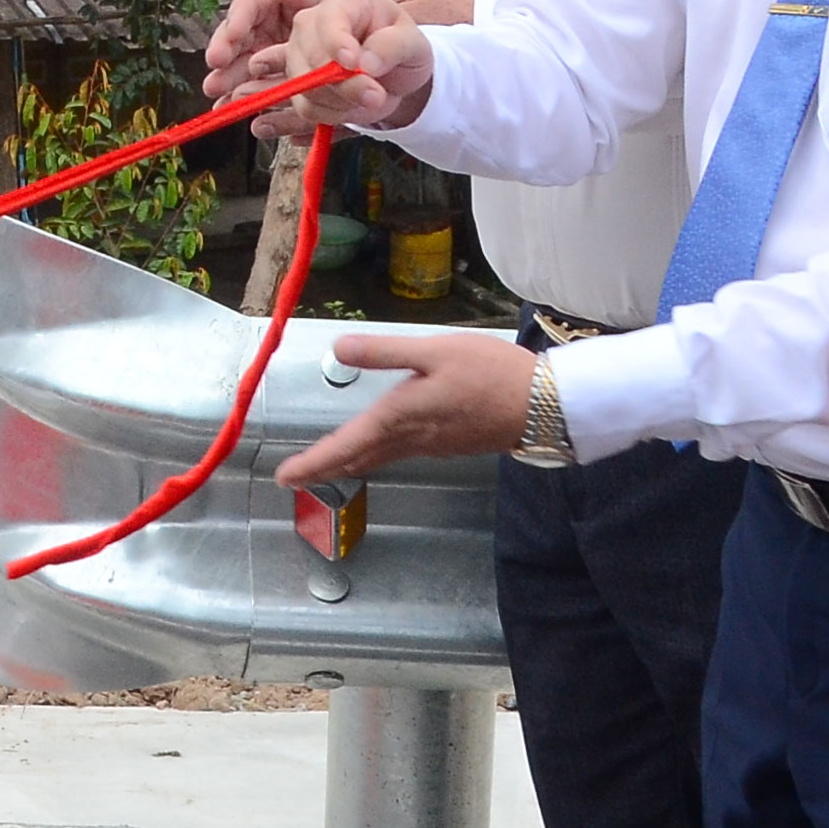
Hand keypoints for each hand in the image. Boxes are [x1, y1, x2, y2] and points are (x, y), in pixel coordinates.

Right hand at [204, 0, 335, 89]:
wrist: (339, 25)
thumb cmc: (326, 3)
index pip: (249, 1)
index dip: (239, 17)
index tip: (234, 32)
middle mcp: (254, 20)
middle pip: (234, 33)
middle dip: (223, 49)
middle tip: (217, 61)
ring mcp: (256, 46)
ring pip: (236, 61)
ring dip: (225, 75)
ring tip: (215, 89)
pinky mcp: (262, 70)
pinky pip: (246, 82)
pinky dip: (237, 94)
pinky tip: (227, 105)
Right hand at [225, 0, 439, 138]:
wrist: (392, 71)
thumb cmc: (400, 46)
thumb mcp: (412, 42)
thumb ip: (392, 46)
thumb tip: (365, 63)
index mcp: (343, 1)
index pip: (328, 20)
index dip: (336, 42)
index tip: (352, 63)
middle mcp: (311, 23)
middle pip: (312, 56)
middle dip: (344, 84)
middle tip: (376, 96)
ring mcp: (297, 53)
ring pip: (306, 87)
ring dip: (343, 102)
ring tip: (372, 98)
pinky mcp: (296, 84)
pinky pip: (306, 107)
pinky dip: (333, 114)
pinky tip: (353, 105)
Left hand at [272, 331, 540, 486]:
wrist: (544, 405)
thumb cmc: (490, 373)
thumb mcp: (435, 351)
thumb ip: (385, 352)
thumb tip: (338, 348)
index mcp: (400, 415)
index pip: (346, 444)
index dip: (314, 462)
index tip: (284, 477)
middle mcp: (411, 437)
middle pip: (357, 457)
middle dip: (323, 468)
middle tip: (292, 479)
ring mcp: (430, 444)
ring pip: (378, 457)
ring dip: (347, 463)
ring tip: (322, 466)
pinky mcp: (447, 442)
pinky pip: (398, 453)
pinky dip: (374, 456)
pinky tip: (372, 450)